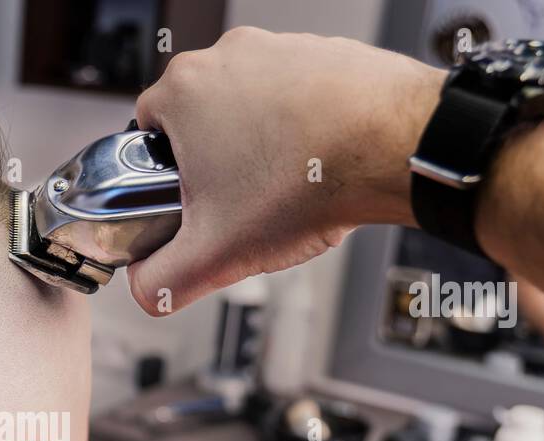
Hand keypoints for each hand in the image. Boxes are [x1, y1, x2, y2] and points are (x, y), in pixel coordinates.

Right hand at [128, 28, 443, 314]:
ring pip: (249, 107)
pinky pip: (298, 96)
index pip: (145, 132)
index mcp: (184, 91)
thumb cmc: (310, 182)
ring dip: (259, 146)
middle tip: (238, 204)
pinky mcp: (323, 52)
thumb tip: (146, 289)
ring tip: (283, 188)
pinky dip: (303, 128)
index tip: (187, 203)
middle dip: (214, 164)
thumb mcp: (213, 255)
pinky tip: (318, 165)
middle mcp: (228, 56)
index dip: (161, 177)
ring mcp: (279, 48)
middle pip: (199, 121)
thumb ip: (160, 283)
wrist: (398, 146)